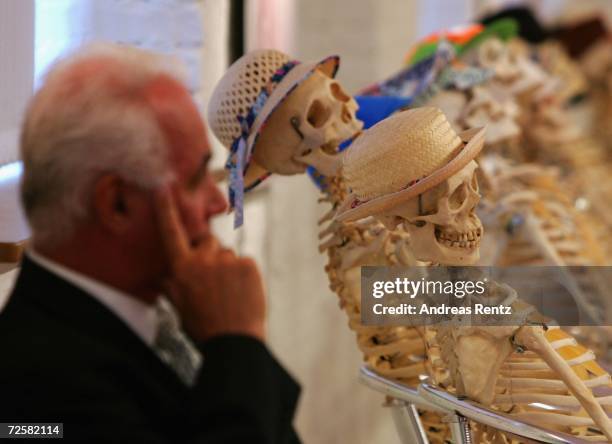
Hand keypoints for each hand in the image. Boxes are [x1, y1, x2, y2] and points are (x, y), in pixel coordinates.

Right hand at [154, 187, 265, 341]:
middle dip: (209, 253)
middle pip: (208, 241)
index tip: (162, 188)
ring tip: (229, 292)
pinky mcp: (248, 264)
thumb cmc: (204, 328)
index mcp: (182, 269)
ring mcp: (227, 261)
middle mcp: (203, 260)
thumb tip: (163, 276)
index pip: (171, 233)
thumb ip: (171, 286)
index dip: (166, 210)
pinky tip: (242, 293)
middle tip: (214, 279)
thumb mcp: (179, 308)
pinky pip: (244, 262)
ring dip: (228, 266)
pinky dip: (244, 274)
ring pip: (227, 254)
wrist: (234, 342)